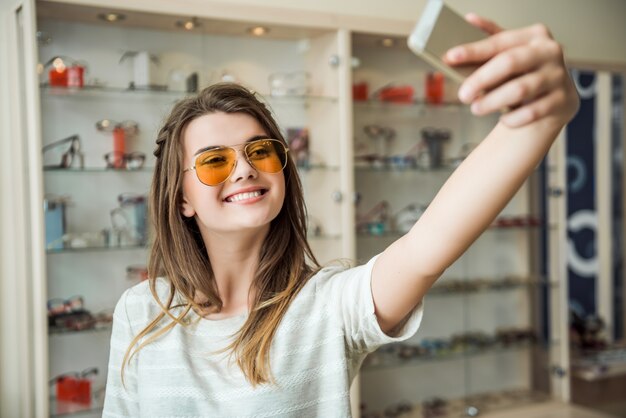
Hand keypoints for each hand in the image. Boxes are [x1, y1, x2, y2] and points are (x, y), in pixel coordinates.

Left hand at [443, 13, 579, 127]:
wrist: (556, 98)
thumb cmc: (526, 72)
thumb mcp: (510, 52)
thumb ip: (491, 38)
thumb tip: (470, 19)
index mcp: (534, 35)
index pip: (499, 42)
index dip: (473, 50)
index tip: (450, 57)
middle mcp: (549, 52)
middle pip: (509, 63)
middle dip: (481, 79)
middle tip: (463, 94)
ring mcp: (558, 76)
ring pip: (519, 90)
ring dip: (492, 102)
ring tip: (477, 108)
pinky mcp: (563, 101)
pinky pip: (531, 112)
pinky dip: (513, 118)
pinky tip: (504, 119)